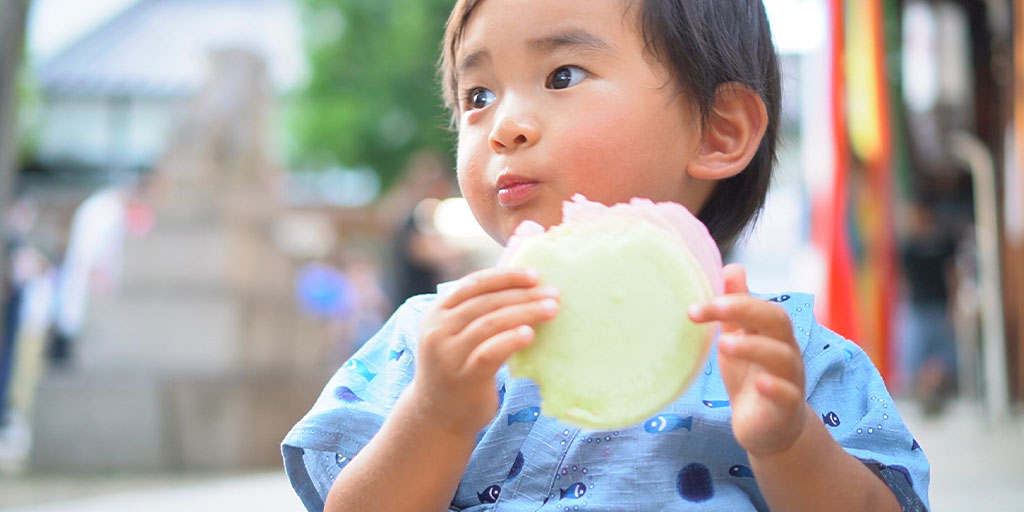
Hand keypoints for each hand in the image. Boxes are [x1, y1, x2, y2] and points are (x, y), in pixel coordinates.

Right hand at [410, 268, 559, 436]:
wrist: (438, 416)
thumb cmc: (458, 369)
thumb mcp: (456, 335)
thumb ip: (476, 313)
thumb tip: (524, 288)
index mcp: (437, 313)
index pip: (473, 284)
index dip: (506, 277)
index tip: (535, 275)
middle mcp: (438, 330)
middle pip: (486, 302)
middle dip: (523, 295)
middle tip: (554, 292)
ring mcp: (449, 355)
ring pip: (490, 323)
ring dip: (525, 312)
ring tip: (552, 309)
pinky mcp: (464, 377)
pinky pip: (490, 352)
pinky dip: (511, 339)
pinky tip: (531, 334)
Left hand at [688, 264, 807, 457]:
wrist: (766, 428)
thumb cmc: (750, 376)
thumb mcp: (738, 338)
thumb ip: (735, 308)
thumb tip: (731, 266)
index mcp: (772, 333)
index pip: (759, 306)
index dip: (732, 300)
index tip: (695, 307)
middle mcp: (786, 351)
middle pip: (778, 321)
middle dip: (745, 310)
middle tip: (712, 309)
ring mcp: (790, 379)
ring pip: (783, 356)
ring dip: (754, 347)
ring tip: (725, 344)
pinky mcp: (788, 407)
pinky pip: (788, 393)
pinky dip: (775, 386)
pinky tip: (759, 382)